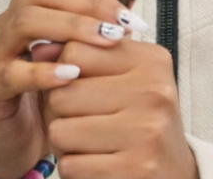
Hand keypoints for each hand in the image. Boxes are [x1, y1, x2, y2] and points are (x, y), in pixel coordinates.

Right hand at [0, 0, 144, 178]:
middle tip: (124, 21)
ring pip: (25, 21)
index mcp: (32, 5)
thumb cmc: (48, 89)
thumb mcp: (79, 52)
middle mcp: (11, 20)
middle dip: (89, 0)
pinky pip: (11, 72)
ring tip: (107, 41)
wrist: (13, 137)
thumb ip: (101, 20)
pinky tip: (72, 74)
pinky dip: (42, 71)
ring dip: (71, 26)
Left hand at [43, 40, 197, 178]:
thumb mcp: (124, 80)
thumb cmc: (141, 121)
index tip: (80, 90)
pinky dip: (74, 169)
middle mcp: (153, 92)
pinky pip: (71, 165)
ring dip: (64, 145)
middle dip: (59, 114)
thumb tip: (38, 47)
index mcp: (151, 61)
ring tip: (88, 146)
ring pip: (60, 131)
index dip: (63, 74)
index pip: (75, 52)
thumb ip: (84, 60)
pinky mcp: (136, 168)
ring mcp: (147, 131)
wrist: (174, 172)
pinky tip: (96, 166)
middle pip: (62, 94)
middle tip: (82, 125)